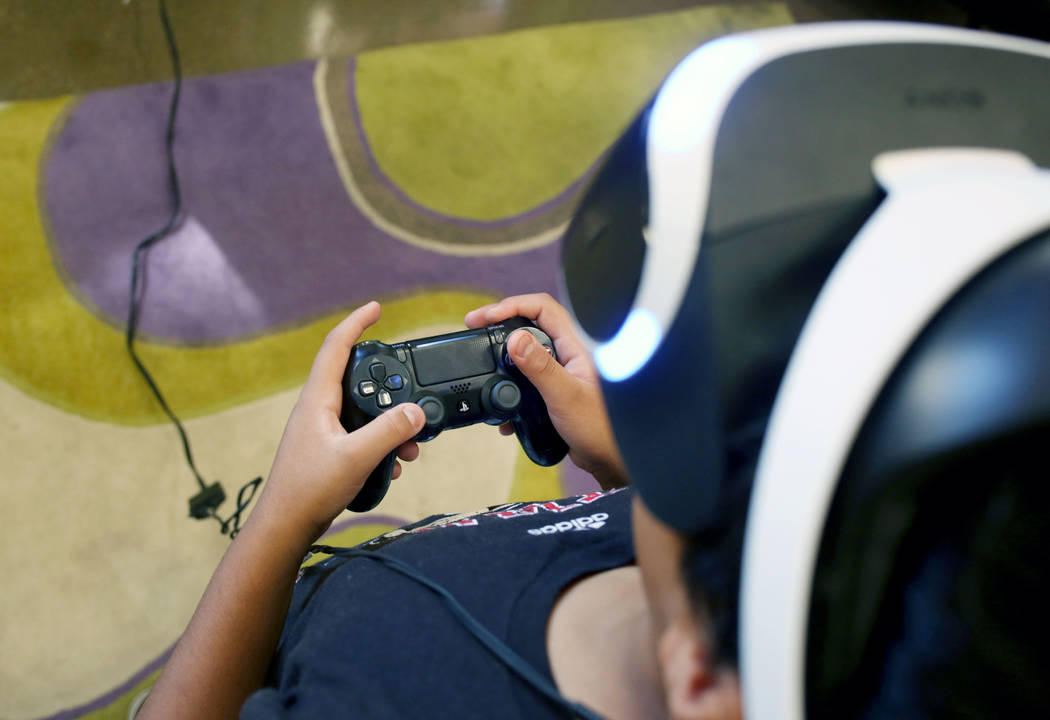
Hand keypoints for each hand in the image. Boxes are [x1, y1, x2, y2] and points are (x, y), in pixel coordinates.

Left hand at [252, 301, 425, 546]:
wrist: (285, 526)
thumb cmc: (309, 490)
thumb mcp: (356, 458)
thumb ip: (389, 432)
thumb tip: (416, 411)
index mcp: (317, 400)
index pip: (335, 347)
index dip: (356, 323)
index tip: (376, 308)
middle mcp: (318, 409)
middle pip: (358, 380)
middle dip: (390, 389)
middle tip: (413, 396)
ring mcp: (323, 429)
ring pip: (364, 412)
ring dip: (391, 425)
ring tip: (411, 447)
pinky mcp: (329, 449)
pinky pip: (362, 435)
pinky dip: (382, 444)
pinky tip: (394, 465)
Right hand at [465, 293, 628, 488]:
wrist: (611, 461)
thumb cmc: (602, 429)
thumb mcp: (565, 396)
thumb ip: (540, 367)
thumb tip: (515, 339)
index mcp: (577, 345)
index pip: (542, 308)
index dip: (510, 306)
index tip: (485, 318)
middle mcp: (570, 353)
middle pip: (531, 324)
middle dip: (502, 326)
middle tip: (476, 330)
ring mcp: (563, 371)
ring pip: (527, 353)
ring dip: (504, 359)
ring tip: (484, 367)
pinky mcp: (556, 390)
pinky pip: (528, 379)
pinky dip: (512, 388)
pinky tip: (504, 410)